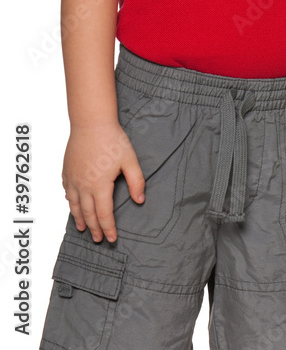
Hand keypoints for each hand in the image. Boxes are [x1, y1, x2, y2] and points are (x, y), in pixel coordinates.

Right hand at [62, 122, 144, 242]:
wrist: (91, 123)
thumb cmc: (112, 139)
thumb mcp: (130, 160)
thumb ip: (136, 181)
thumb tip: (140, 200)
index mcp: (100, 185)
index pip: (104, 214)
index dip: (108, 228)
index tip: (111, 239)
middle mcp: (84, 186)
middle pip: (88, 213)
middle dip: (94, 228)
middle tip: (98, 239)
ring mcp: (73, 179)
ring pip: (75, 206)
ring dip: (80, 219)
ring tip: (83, 228)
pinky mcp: (67, 171)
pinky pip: (67, 191)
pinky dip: (71, 202)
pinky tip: (73, 204)